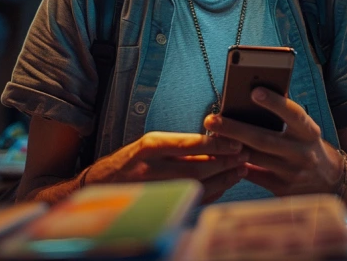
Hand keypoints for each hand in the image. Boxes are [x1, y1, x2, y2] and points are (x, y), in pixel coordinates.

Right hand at [83, 131, 248, 203]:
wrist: (101, 186)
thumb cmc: (130, 161)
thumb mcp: (150, 144)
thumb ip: (178, 145)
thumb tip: (214, 141)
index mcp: (150, 147)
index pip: (189, 145)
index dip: (216, 145)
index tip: (236, 142)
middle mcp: (152, 169)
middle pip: (197, 168)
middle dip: (224, 163)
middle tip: (245, 156)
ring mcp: (155, 190)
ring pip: (197, 186)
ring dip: (223, 178)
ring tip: (241, 169)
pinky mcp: (159, 205)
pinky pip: (191, 199)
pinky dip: (212, 192)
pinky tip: (225, 183)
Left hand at [203, 88, 342, 196]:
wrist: (329, 181)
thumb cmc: (308, 145)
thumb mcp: (304, 129)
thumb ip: (285, 112)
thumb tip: (258, 88)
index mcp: (309, 132)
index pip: (293, 114)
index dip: (275, 103)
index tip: (254, 91)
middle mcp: (302, 152)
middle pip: (263, 139)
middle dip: (235, 129)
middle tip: (212, 120)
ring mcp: (291, 173)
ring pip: (254, 158)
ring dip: (230, 147)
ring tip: (210, 136)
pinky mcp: (281, 188)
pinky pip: (252, 176)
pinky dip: (235, 164)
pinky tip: (220, 156)